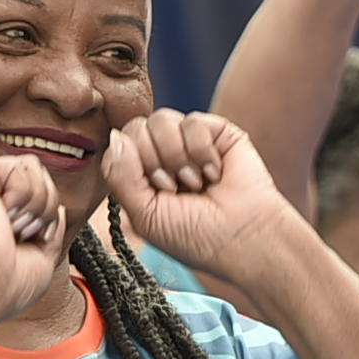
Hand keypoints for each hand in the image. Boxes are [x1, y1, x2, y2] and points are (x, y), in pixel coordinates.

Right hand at [0, 154, 69, 322]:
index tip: (32, 242)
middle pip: (40, 177)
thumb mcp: (42, 257)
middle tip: (24, 234)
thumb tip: (59, 207)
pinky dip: (23, 195)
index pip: (37, 196)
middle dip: (46, 208)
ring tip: (13, 226)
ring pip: (34, 167)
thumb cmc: (9, 284)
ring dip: (36, 203)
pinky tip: (2, 215)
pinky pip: (21, 164)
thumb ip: (50, 229)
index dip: (47, 218)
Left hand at [104, 111, 303, 289]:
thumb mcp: (145, 215)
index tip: (158, 192)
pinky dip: (201, 151)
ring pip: (161, 120)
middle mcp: (164, 154)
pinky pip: (192, 121)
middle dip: (155, 163)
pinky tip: (214, 173)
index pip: (119, 145)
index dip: (132, 165)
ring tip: (195, 182)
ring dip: (177, 157)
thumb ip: (120, 176)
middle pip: (136, 128)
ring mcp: (189, 141)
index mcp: (143, 174)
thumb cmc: (196, 236)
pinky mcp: (217, 131)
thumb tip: (115, 134)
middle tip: (177, 189)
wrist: (243, 238)